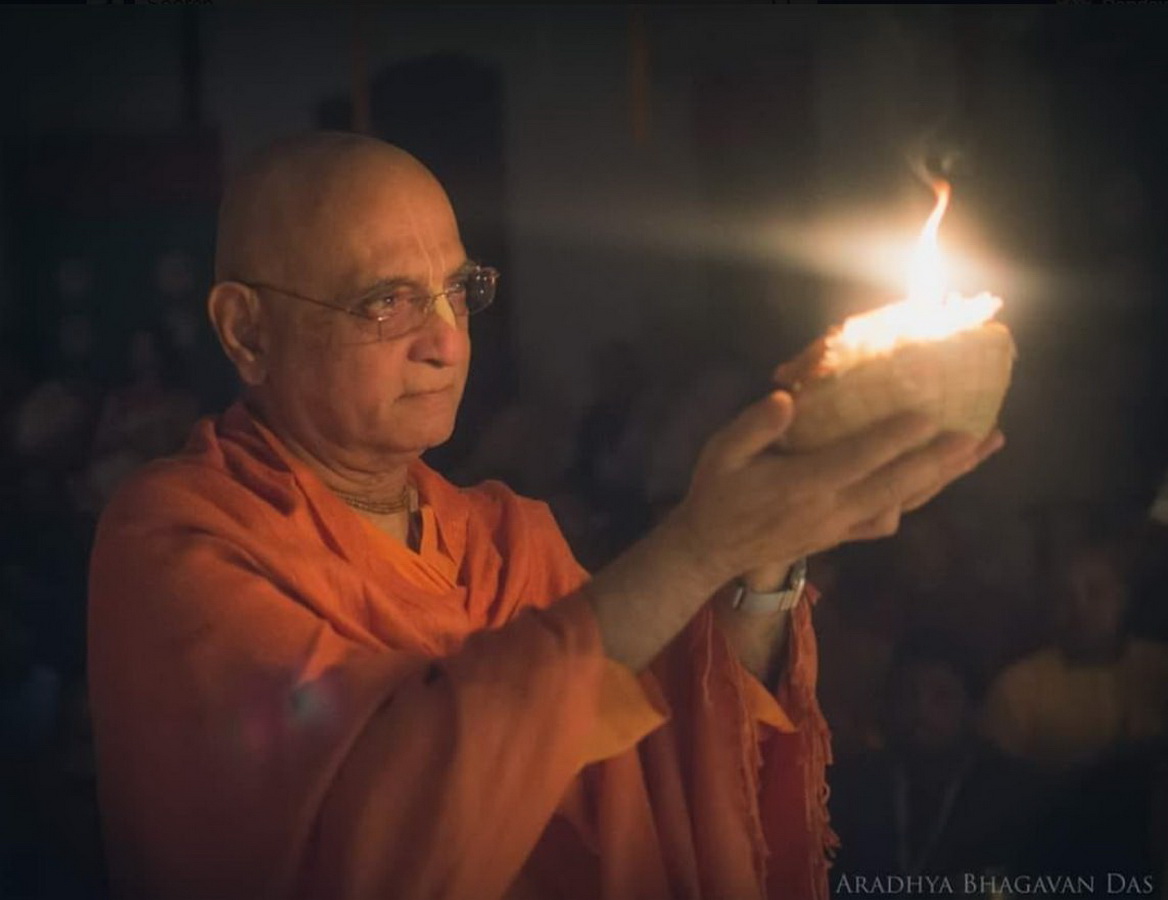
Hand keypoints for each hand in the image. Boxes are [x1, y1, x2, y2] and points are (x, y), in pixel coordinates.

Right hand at [668, 390, 1003, 586]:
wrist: (711, 551)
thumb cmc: (717, 494)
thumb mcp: (721, 453)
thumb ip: (753, 427)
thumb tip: (787, 400)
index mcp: (803, 485)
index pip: (859, 459)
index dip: (896, 438)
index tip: (930, 413)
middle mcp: (831, 509)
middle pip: (897, 485)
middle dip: (942, 460)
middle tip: (981, 434)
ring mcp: (841, 526)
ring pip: (902, 503)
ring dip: (943, 479)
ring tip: (979, 451)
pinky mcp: (842, 536)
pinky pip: (887, 520)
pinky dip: (916, 501)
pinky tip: (935, 485)